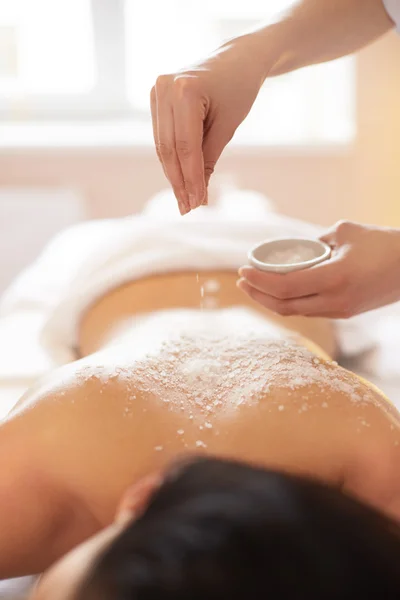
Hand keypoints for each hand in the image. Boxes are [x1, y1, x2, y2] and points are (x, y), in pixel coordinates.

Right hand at [150, 34, 265, 214]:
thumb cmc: (239, 89)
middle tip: (187, 208)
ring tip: (184, 200)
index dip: (190, 179)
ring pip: (162, 146)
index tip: (197, 204)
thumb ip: (209, 159)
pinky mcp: (155, 98)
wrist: (236, 59)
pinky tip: (180, 179)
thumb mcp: (227, 126)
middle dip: (179, 182)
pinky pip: (162, 137)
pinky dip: (171, 160)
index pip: (186, 147)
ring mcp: (156, 92)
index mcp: (185, 91)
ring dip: (173, 175)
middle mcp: (164, 89)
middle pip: (169, 149)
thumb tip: (197, 194)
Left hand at [238, 221, 399, 318]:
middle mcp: (335, 301)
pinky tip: (280, 291)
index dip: (259, 282)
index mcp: (334, 279)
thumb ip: (317, 240)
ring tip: (255, 287)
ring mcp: (340, 310)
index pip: (284, 287)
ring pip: (295, 312)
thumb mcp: (346, 232)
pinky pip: (309, 310)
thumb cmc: (384, 244)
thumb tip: (298, 248)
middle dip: (258, 295)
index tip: (243, 270)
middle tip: (242, 280)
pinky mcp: (345, 313)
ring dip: (271, 301)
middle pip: (284, 306)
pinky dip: (289, 302)